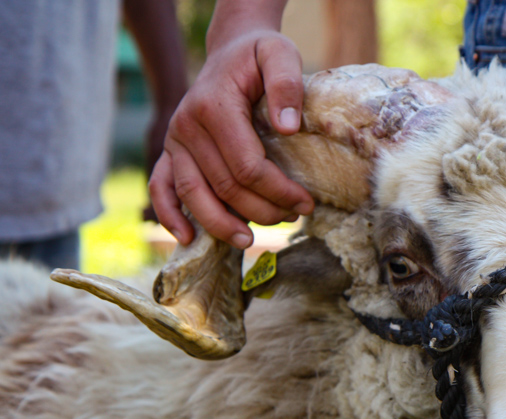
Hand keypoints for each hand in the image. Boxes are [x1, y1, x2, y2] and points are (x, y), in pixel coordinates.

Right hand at [149, 30, 314, 247]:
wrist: (231, 52)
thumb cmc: (259, 57)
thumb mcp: (279, 54)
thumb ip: (286, 84)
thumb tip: (289, 125)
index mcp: (214, 106)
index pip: (247, 166)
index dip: (279, 191)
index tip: (306, 203)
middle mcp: (187, 126)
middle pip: (224, 186)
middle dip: (261, 210)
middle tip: (293, 217)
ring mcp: (174, 141)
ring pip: (194, 195)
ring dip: (222, 224)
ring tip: (250, 240)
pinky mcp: (170, 152)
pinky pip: (161, 187)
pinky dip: (170, 215)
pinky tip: (189, 238)